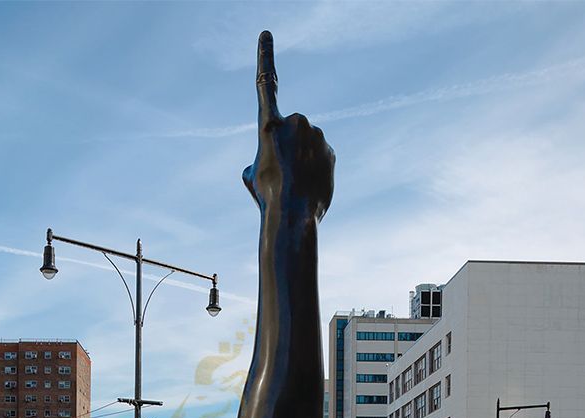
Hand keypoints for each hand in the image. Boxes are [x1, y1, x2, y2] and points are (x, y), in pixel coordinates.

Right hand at [242, 31, 334, 220]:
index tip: (266, 34)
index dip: (265, 58)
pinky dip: (314, 169)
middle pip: (290, 130)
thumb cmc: (267, 196)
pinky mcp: (331, 150)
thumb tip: (277, 161)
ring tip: (294, 184)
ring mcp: (316, 136)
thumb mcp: (253, 175)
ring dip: (300, 161)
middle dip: (286, 147)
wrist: (293, 215)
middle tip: (281, 173)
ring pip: (306, 144)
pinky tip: (308, 186)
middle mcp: (295, 123)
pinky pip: (320, 156)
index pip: (266, 85)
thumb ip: (263, 158)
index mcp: (270, 125)